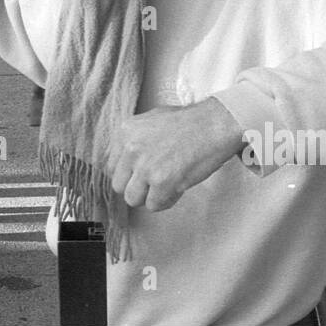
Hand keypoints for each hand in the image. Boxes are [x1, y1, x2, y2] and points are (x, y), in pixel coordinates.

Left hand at [107, 100, 245, 211]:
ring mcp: (145, 167)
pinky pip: (154, 205)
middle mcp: (130, 149)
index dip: (127, 173)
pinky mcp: (162, 182)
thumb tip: (127, 161)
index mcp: (125, 132)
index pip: (111, 166)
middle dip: (135, 187)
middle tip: (153, 182)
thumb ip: (135, 140)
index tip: (139, 174)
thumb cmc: (190, 122)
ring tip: (166, 185)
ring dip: (149, 196)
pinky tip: (178, 188)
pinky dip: (166, 201)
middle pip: (118, 185)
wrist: (214, 125)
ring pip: (132, 198)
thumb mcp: (152, 120)